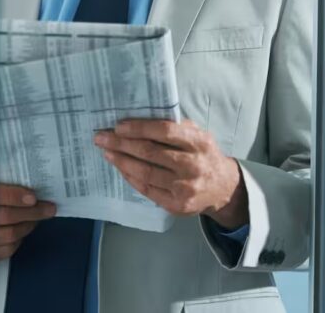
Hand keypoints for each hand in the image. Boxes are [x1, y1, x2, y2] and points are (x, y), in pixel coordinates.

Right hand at [0, 182, 56, 268]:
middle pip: (0, 216)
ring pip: (5, 235)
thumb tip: (38, 188)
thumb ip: (5, 185)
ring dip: (26, 226)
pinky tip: (23, 231)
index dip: (11, 195)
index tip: (33, 197)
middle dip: (29, 212)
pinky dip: (18, 241)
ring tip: (37, 219)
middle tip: (49, 208)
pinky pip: (3, 251)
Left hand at [94, 119, 248, 228]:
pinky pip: (147, 189)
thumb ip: (177, 127)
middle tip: (102, 137)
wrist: (222, 188)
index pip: (166, 132)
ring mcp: (184, 188)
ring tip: (107, 151)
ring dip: (122, 160)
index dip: (140, 128)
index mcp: (199, 143)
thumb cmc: (204, 155)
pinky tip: (120, 167)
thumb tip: (141, 120)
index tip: (119, 125)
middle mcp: (193, 165)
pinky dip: (130, 176)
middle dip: (122, 143)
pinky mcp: (176, 204)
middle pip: (151, 153)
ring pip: (145, 172)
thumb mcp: (199, 135)